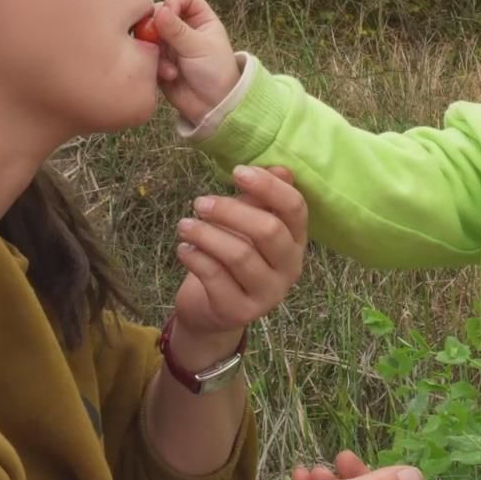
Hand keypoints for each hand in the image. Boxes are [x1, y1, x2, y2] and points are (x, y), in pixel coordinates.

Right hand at [152, 0, 241, 125]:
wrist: (213, 107)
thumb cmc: (215, 72)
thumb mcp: (198, 47)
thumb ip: (176, 29)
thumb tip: (159, 10)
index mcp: (201, 20)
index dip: (174, 2)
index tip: (168, 13)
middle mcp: (184, 30)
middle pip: (161, 15)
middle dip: (157, 28)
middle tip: (156, 39)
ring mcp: (171, 47)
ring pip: (151, 36)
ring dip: (158, 50)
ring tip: (171, 68)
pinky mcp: (160, 63)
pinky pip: (148, 56)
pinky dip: (156, 65)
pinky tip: (169, 76)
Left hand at [171, 166, 305, 357]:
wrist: (212, 310)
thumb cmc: (229, 259)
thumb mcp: (245, 226)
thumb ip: (260, 200)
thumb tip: (279, 168)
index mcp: (296, 241)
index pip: (295, 208)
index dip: (269, 186)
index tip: (237, 171)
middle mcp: (289, 268)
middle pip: (269, 231)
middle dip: (231, 211)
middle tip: (200, 202)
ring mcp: (267, 294)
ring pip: (239, 255)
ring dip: (206, 234)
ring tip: (184, 225)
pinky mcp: (240, 311)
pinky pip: (216, 277)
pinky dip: (195, 257)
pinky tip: (183, 248)